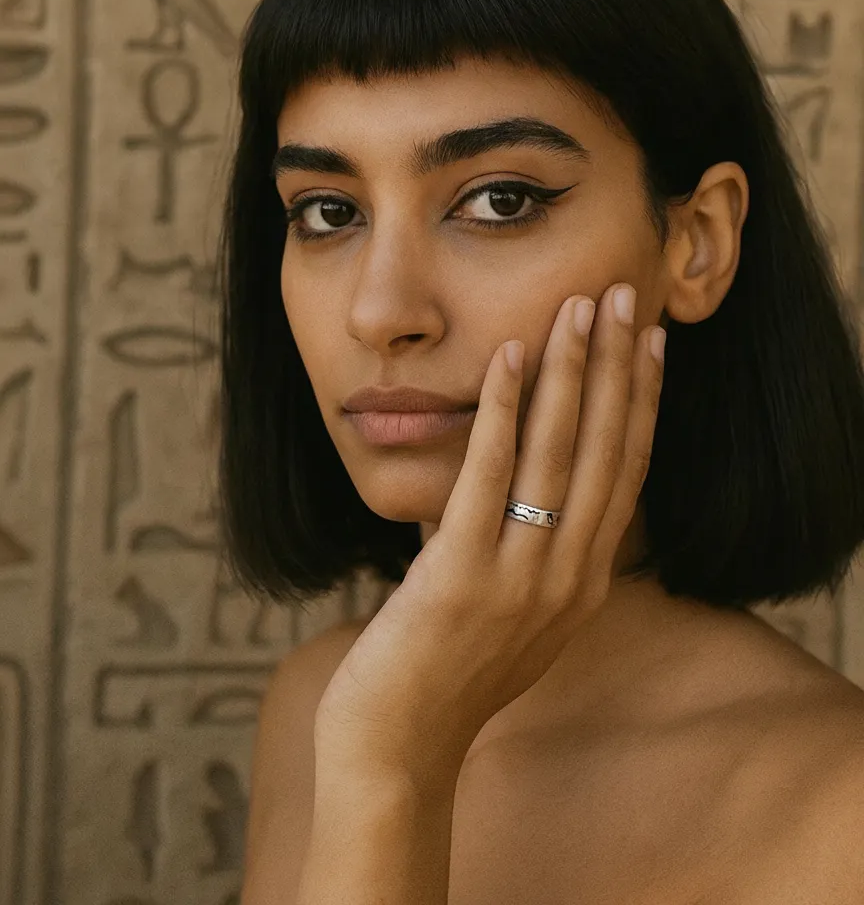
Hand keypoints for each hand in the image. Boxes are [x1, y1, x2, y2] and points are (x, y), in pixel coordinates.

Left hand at [315, 283, 665, 786]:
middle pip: (604, 450)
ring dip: (571, 373)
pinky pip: (489, 479)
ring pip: (558, 455)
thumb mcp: (515, 617)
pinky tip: (510, 359)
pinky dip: (504, 412)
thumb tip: (529, 491)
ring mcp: (519, 579)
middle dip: (618, 366)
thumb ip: (535, 557)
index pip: (625, 472)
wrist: (396, 754)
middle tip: (628, 296)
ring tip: (579, 307)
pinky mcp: (461, 578)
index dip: (642, 402)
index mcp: (583, 583)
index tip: (651, 343)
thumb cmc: (446, 677)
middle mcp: (567, 578)